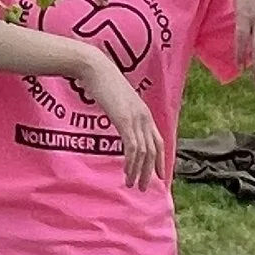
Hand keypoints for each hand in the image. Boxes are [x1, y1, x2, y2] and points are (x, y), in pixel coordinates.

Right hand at [56, 44, 165, 192]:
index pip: (157, 140)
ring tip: (133, 184)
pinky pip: (133, 148)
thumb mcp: (116, 99)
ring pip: (145, 152)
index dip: (159, 159)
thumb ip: (121, 111)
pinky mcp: (125, 121)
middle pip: (154, 150)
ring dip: (139, 171)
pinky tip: (127, 173)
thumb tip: (118, 120)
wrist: (95, 68)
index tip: (157, 174)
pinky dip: (132, 163)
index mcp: (144, 112)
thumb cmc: (101, 81)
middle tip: (144, 186)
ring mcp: (136, 118)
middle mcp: (144, 116)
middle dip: (150, 171)